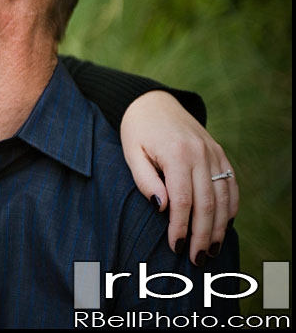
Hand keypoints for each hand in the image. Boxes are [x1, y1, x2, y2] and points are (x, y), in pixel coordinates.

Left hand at [119, 90, 237, 265]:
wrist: (153, 102)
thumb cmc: (137, 131)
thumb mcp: (131, 153)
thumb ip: (145, 180)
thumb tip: (163, 208)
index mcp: (176, 154)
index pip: (183, 200)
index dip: (180, 227)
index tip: (175, 246)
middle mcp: (200, 153)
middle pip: (207, 203)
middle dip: (203, 235)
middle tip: (197, 259)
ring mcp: (213, 153)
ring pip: (223, 197)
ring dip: (220, 227)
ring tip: (212, 250)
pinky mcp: (219, 153)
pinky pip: (231, 183)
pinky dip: (230, 206)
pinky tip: (224, 225)